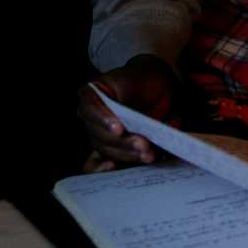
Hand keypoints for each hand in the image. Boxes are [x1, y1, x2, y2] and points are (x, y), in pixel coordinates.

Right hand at [76, 54, 176, 171]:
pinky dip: (109, 168)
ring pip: (107, 152)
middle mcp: (91, 118)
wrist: (158, 87)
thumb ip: (125, 95)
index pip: (90, 109)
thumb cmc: (143, 79)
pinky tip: (119, 168)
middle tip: (144, 144)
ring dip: (128, 155)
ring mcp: (102, 136)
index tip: (120, 129)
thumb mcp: (133, 78)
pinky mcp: (114, 150)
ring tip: (149, 154)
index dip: (103, 120)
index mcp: (91, 96)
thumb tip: (124, 125)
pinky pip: (102, 164)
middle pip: (100, 136)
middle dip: (123, 143)